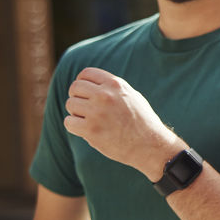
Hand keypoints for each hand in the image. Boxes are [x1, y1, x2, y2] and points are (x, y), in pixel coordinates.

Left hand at [64, 67, 179, 178]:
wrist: (150, 145)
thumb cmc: (143, 121)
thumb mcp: (132, 96)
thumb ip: (113, 88)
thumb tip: (91, 84)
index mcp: (116, 85)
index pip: (86, 74)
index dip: (82, 83)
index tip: (85, 93)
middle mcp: (105, 95)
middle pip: (75, 88)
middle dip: (77, 97)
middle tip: (85, 109)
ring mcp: (97, 112)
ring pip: (70, 105)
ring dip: (76, 113)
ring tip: (90, 121)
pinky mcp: (91, 130)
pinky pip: (69, 122)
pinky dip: (75, 127)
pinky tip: (87, 130)